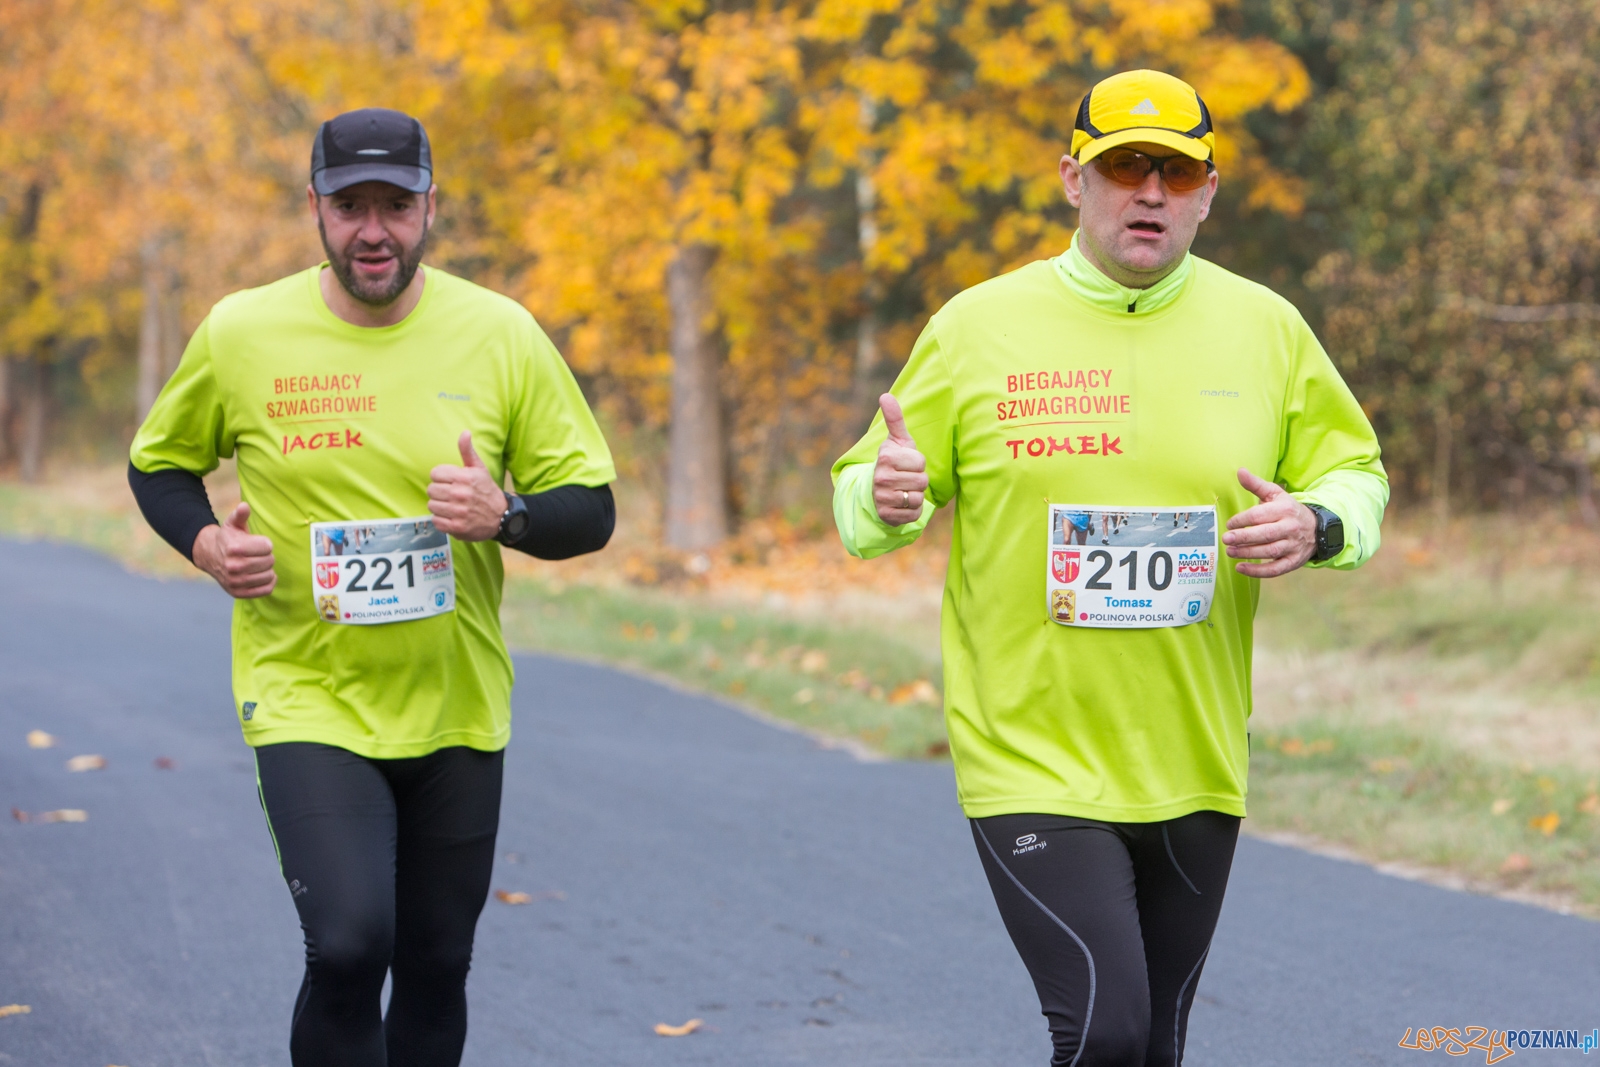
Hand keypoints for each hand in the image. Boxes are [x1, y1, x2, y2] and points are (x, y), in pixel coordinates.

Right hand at [193, 502, 276, 597]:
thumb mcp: (232, 523)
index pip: (267, 547)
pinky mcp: (238, 593)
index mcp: (234, 548)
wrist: (210, 556)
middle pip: (269, 561)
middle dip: (267, 556)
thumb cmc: (228, 538)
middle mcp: (233, 566)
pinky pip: (266, 590)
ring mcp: (235, 582)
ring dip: (268, 569)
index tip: (258, 543)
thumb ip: (240, 514)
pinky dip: (269, 582)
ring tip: (258, 564)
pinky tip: (262, 575)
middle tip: (257, 554)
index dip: (265, 544)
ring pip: (269, 576)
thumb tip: (244, 507)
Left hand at [428, 431, 505, 541]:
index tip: (450, 482)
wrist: (501, 516)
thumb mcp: (479, 468)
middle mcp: (461, 494)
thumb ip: (468, 451)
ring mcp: (458, 512)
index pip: (434, 474)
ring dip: (439, 506)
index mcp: (464, 477)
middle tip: (450, 495)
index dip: (441, 477)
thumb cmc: (486, 490)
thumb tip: (465, 432)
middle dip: (439, 492)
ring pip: (432, 505)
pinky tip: (451, 516)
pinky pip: (436, 521)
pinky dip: (441, 520)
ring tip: (451, 506)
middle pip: (431, 490)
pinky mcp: (457, 527)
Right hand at [873, 393, 928, 525]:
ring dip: (916, 495)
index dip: (918, 463)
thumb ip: (895, 419)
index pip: (921, 462)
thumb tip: (885, 395)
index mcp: (885, 457)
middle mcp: (880, 478)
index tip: (906, 463)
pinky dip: (912, 510)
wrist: (876, 491)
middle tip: (906, 478)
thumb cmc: (894, 462)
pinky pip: (913, 514)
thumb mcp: (897, 441)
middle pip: (922, 481)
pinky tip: (902, 503)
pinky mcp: (887, 516)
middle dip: (918, 480)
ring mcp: (882, 498)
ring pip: (918, 498)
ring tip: (904, 490)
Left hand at [1222, 468, 1316, 577]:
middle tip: (1226, 539)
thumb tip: (1240, 471)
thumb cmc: (1287, 510)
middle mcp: (1290, 528)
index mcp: (1284, 509)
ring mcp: (1293, 545)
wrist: (1316, 528)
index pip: (1260, 515)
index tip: (1230, 524)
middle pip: (1265, 534)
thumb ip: (1256, 485)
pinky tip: (1241, 568)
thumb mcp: (1275, 494)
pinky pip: (1275, 569)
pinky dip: (1258, 571)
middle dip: (1244, 537)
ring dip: (1248, 553)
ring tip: (1230, 551)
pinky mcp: (1293, 561)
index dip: (1242, 520)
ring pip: (1269, 551)